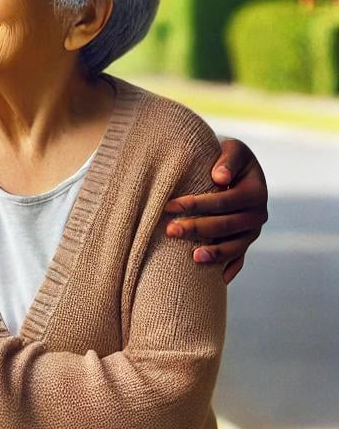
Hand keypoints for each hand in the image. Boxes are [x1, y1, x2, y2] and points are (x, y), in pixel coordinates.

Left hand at [164, 137, 267, 283]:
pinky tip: (218, 280)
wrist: (232, 168)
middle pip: (226, 225)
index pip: (223, 201)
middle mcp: (258, 214)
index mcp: (256, 191)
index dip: (197, 204)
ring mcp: (252, 231)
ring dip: (214, 253)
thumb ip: (227, 159)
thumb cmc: (225, 157)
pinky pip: (239, 258)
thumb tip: (219, 178)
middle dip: (197, 228)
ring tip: (193, 258)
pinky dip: (230, 268)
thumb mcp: (231, 149)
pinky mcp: (245, 242)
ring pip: (235, 246)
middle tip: (170, 231)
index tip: (169, 206)